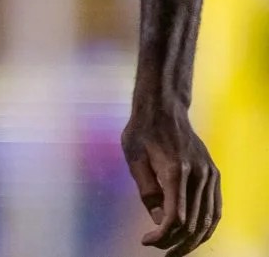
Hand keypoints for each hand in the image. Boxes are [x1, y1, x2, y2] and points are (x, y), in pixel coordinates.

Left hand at [122, 105, 220, 254]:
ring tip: (176, 250)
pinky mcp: (214, 174)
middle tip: (161, 252)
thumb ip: (147, 191)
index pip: (175, 216)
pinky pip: (215, 207)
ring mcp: (210, 174)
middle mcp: (198, 174)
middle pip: (193, 222)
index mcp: (176, 170)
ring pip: (209, 218)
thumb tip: (159, 221)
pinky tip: (195, 236)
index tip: (146, 241)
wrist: (164, 108)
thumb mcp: (134, 159)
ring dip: (194, 240)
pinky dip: (208, 225)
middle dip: (176, 242)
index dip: (162, 235)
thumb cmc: (142, 132)